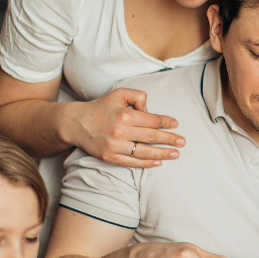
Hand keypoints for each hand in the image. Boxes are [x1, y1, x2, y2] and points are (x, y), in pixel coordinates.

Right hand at [65, 89, 184, 166]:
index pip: (152, 120)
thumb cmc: (100, 108)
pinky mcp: (110, 157)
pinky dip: (147, 163)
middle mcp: (121, 131)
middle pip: (152, 137)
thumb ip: (137, 96)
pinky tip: (158, 162)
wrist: (76, 123)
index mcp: (125, 115)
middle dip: (170, 139)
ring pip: (145, 152)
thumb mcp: (118, 94)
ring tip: (175, 154)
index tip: (175, 124)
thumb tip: (150, 110)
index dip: (166, 122)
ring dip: (163, 154)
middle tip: (182, 142)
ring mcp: (115, 146)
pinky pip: (133, 162)